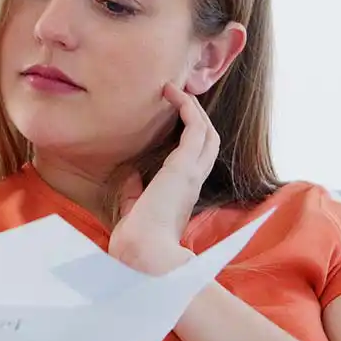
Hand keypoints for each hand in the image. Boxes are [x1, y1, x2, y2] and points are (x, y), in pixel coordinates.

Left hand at [108, 83, 217, 274]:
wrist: (143, 250)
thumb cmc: (137, 236)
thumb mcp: (137, 209)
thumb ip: (136, 192)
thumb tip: (132, 177)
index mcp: (184, 191)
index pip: (197, 158)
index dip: (193, 137)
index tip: (177, 119)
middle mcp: (194, 180)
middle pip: (208, 140)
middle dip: (197, 116)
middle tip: (179, 97)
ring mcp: (192, 172)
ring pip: (206, 132)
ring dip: (193, 108)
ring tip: (176, 90)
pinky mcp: (184, 166)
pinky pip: (195, 128)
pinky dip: (188, 109)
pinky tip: (174, 95)